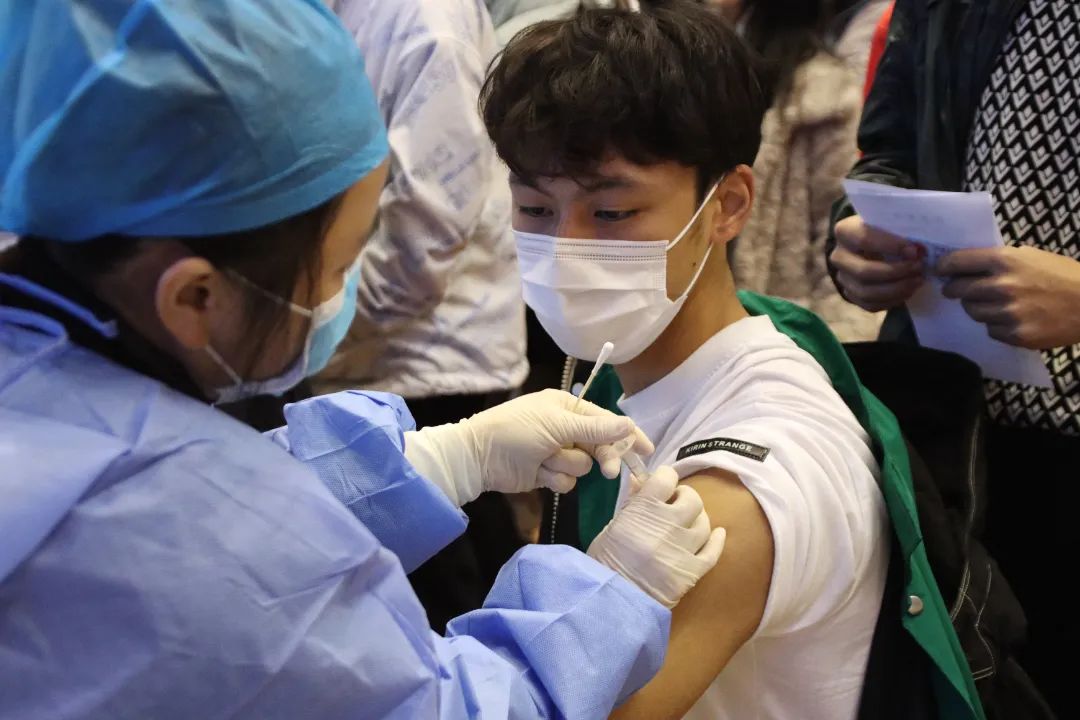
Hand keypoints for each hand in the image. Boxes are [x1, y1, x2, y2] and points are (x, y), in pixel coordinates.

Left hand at [465, 389, 652, 493]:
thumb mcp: (556, 425)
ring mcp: (556, 451)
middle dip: (603, 458)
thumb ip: (595, 429)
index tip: (646, 450)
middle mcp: (565, 428)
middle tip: (611, 472)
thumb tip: (629, 425)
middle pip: (600, 446)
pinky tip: (539, 473)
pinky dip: (555, 478)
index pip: (606, 420)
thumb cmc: (516, 431)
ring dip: (566, 465)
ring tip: (544, 460)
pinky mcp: (547, 473)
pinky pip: (567, 481)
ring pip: (583, 466)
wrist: (478, 457)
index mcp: (567, 407)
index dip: (628, 435)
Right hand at [588, 466, 725, 608]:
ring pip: (705, 523)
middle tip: (675, 504)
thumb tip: (641, 480)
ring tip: (687, 523)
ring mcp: (683, 548)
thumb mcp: (612, 527)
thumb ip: (631, 503)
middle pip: (692, 499)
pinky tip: (716, 534)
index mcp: (643, 511)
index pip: (666, 478)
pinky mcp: (693, 571)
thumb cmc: (604, 563)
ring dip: (697, 519)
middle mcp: (668, 525)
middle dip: (684, 497)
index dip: (665, 478)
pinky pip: (714, 551)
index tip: (662, 484)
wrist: (612, 603)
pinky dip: (717, 540)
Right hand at [831, 214, 924, 311]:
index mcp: (845, 231)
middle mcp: (838, 256)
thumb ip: (902, 230)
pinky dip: (892, 300)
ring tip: (917, 280)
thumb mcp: (890, 223)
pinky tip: (908, 290)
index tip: (915, 250)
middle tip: (918, 267)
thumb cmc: (886, 230)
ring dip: (896, 289)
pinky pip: (870, 305)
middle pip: (864, 271)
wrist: (873, 243)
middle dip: (896, 272)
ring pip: (867, 292)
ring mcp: (842, 278)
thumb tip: (918, 250)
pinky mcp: (850, 294)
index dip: (891, 246)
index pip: (865, 239)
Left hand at [938, 245, 1079, 348]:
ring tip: (997, 303)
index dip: (945, 267)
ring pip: (973, 311)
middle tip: (958, 290)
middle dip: (956, 289)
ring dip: (978, 308)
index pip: (957, 262)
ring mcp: (1007, 312)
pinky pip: (990, 330)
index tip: (940, 270)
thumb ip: (997, 261)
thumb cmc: (1062, 275)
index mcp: (1004, 260)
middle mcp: (1001, 285)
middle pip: (958, 290)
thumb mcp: (1030, 256)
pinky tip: (1014, 318)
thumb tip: (964, 265)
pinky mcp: (1015, 334)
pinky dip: (997, 325)